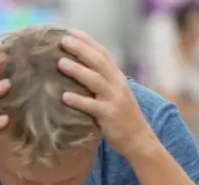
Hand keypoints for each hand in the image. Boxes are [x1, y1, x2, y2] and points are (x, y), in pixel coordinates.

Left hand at [57, 30, 153, 157]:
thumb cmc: (121, 116)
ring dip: (77, 71)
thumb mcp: (115, 93)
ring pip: (95, 80)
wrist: (138, 138)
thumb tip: (80, 68)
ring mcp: (114, 99)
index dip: (87, 41)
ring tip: (60, 63)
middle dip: (80, 49)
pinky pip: (92, 106)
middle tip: (63, 41)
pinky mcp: (109, 115)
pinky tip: (64, 96)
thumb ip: (102, 80)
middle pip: (98, 61)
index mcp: (117, 77)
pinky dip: (78, 101)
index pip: (102, 53)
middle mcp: (116, 84)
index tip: (71, 32)